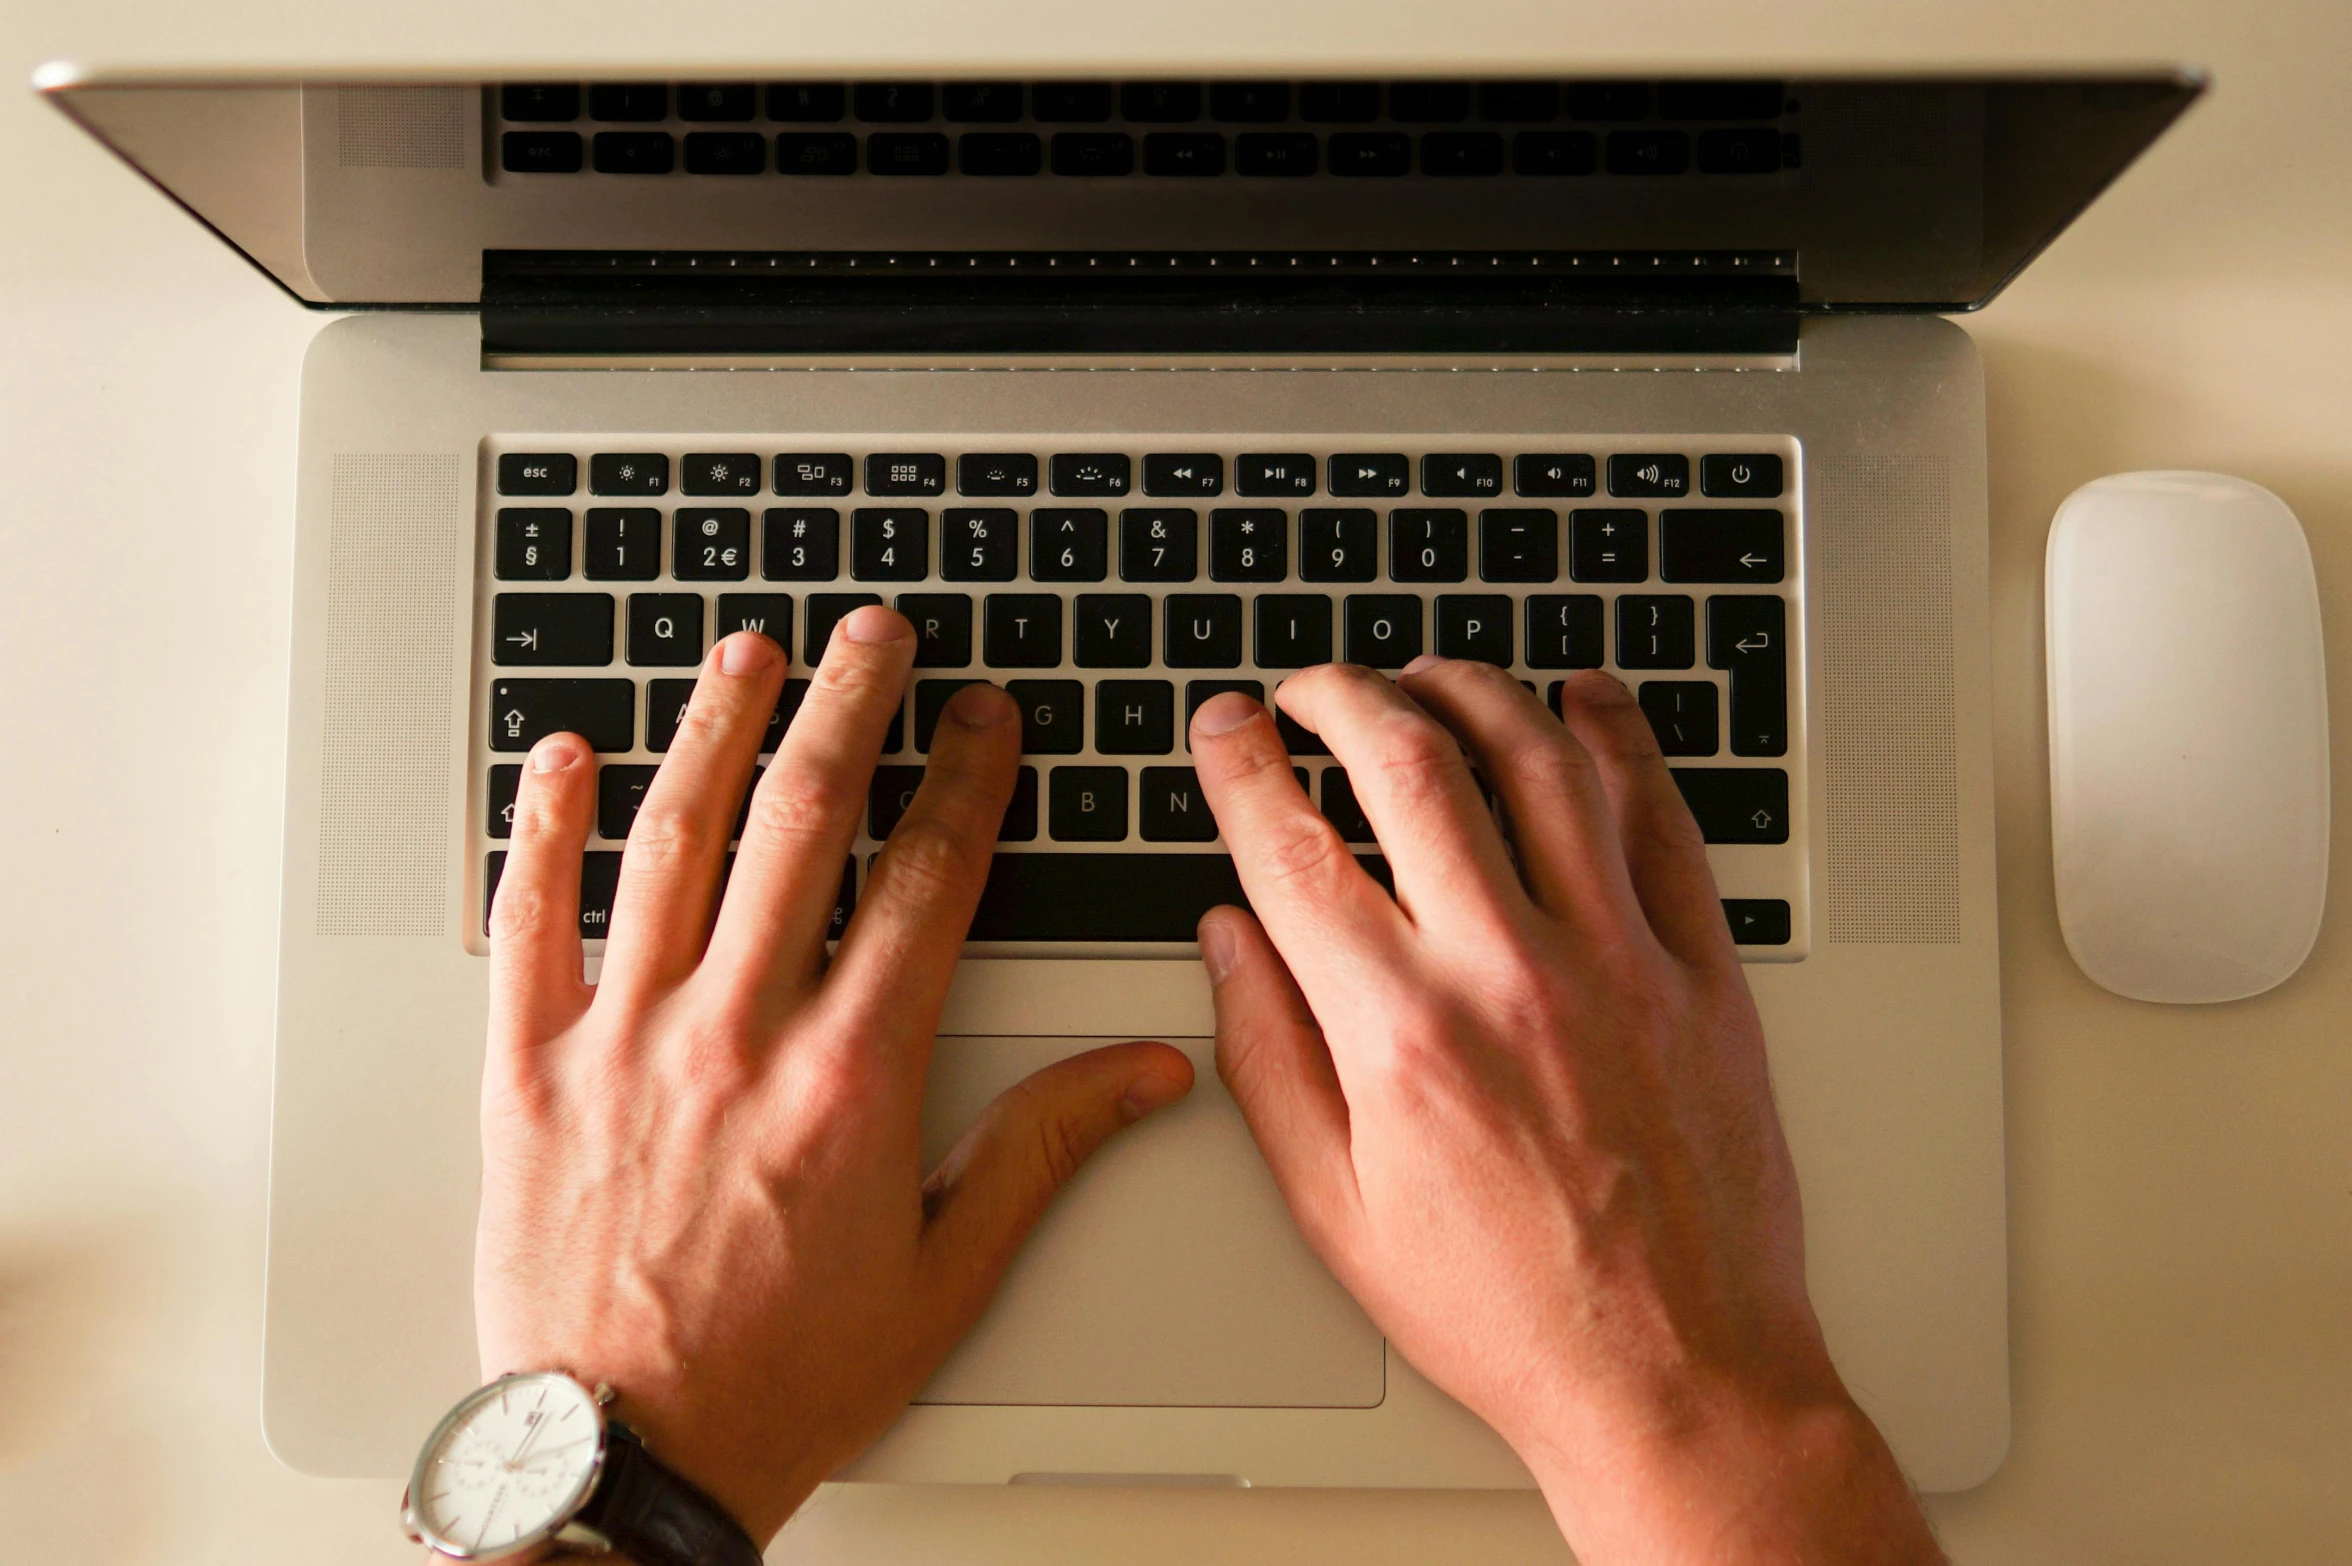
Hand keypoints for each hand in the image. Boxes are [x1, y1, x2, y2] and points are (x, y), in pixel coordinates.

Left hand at [478, 611, 1192, 1544]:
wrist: (626, 1458)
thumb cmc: (784, 1376)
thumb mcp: (949, 1272)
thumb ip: (1044, 1148)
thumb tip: (1145, 1075)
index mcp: (849, 1076)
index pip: (928, 880)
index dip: (967, 780)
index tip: (983, 719)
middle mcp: (737, 1034)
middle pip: (806, 824)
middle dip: (851, 709)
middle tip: (876, 638)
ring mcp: (624, 1041)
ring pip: (675, 843)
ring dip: (716, 731)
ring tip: (747, 654)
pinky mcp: (529, 1073)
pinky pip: (527, 922)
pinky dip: (541, 831)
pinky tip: (560, 757)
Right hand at [1190, 662, 1940, 1564]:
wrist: (1676, 1376)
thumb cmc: (1508, 1311)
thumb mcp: (1336, 1212)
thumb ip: (1267, 1060)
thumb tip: (1229, 941)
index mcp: (1400, 1035)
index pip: (1293, 849)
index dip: (1242, 765)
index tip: (1226, 729)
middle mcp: (1508, 975)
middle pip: (1410, 767)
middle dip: (1342, 697)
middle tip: (1311, 689)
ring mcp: (1619, 963)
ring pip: (1541, 762)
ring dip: (1472, 691)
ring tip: (1429, 676)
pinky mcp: (1703, 974)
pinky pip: (1663, 819)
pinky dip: (1621, 739)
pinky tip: (1588, 702)